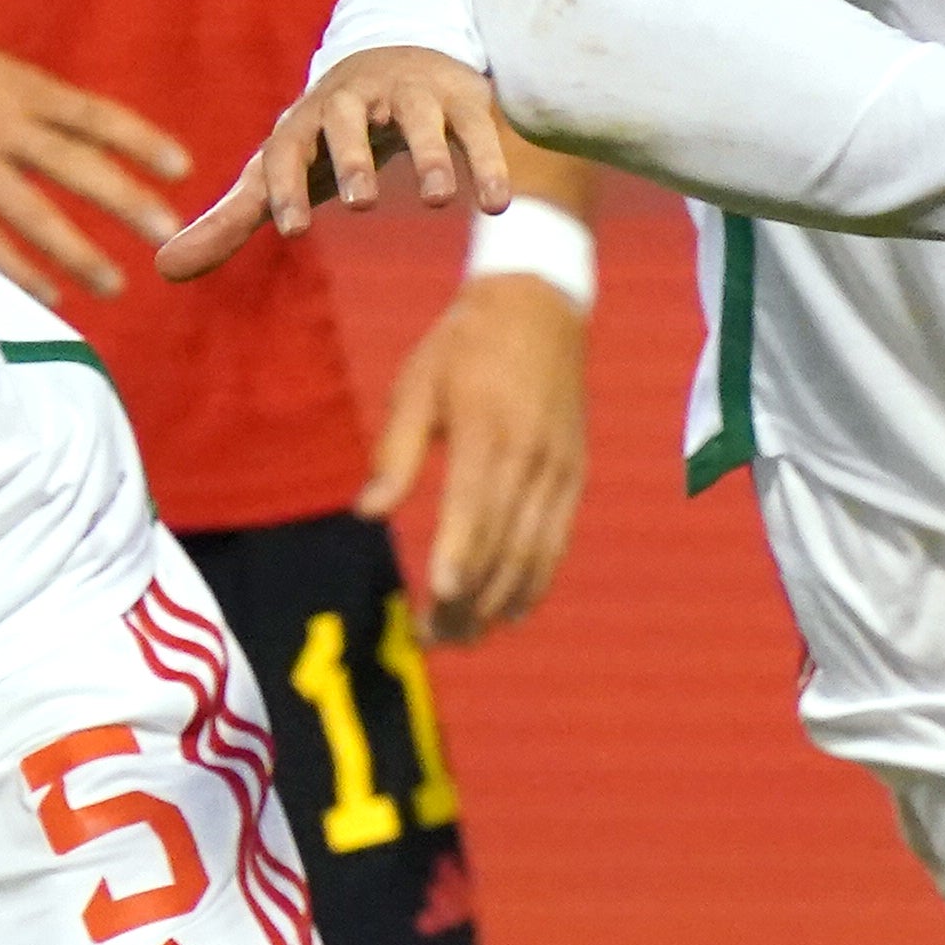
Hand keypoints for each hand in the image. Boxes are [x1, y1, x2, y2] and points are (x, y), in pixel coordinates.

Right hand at [0, 23, 192, 307]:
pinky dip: (17, 268)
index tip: (183, 168)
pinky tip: (52, 293)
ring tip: (116, 285)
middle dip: (124, 201)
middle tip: (169, 233)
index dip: (140, 140)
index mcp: (21, 87)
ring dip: (77, 251)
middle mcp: (0, 122)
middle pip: (75, 166)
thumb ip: (33, 106)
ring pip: (31, 213)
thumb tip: (89, 140)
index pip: (95, 114)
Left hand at [160, 47, 518, 282]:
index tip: (286, 229)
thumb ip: (230, 220)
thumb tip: (162, 269)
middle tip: (361, 203)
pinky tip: (496, 203)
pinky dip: (488, 159)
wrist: (396, 57)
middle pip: (346, 119)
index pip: (286, 148)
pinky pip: (475, 125)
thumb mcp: (281, 171)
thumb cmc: (327, 136)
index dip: (284, 185)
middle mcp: (354, 100)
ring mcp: (410, 94)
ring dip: (430, 154)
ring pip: (417, 115)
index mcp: (304, 121)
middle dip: (353, 157)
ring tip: (436, 201)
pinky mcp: (461, 96)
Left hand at [369, 272, 590, 643]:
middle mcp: (532, 457)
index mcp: (489, 431)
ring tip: (466, 635)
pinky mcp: (575, 475)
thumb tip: (369, 513)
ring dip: (501, 601)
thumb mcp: (417, 385)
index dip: (459, 557)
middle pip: (504, 544)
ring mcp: (560, 470)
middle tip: (433, 638)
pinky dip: (538, 580)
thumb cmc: (464, 345)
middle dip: (470, 599)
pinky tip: (512, 609)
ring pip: (535, 552)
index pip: (476, 508)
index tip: (436, 601)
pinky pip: (559, 540)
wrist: (539, 307)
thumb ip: (396, 452)